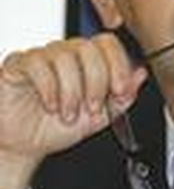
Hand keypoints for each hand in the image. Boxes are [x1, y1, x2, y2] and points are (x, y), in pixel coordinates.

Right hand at [0, 34, 144, 188]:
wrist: (26, 144)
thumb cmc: (58, 127)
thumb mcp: (100, 117)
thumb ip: (123, 97)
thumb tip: (140, 74)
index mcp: (87, 62)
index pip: (108, 43)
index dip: (118, 65)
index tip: (120, 91)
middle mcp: (65, 54)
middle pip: (89, 48)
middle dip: (97, 82)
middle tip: (93, 108)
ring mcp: (41, 57)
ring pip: (64, 57)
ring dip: (72, 91)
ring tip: (69, 114)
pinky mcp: (18, 65)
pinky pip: (37, 64)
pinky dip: (49, 89)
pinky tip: (51, 106)